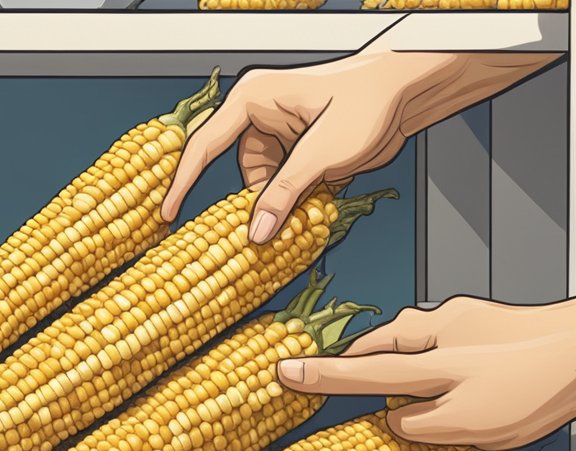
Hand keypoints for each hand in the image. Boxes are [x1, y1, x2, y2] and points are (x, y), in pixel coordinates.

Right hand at [160, 40, 558, 243]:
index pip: (203, 145)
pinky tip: (313, 204)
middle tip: (261, 231)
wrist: (407, 92)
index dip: (183, 183)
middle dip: (254, 202)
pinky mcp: (296, 147)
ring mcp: (278, 130)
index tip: (168, 215)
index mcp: (253, 99)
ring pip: (262, 182)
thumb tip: (257, 233)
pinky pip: (282, 181)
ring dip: (281, 202)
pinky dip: (295, 198)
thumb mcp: (322, 154)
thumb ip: (285, 194)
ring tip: (306, 207)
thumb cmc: (367, 103)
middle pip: (237, 171)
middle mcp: (259, 113)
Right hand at [276, 296, 575, 450]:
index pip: (357, 371)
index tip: (281, 373)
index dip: (317, 377)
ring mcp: (463, 321)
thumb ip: (420, 425)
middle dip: (356, 360)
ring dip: (396, 358)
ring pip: (410, 339)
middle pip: (379, 345)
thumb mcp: (469, 425)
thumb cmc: (537, 384)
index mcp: (424, 356)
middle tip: (334, 376)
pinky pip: (441, 340)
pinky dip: (430, 356)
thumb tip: (393, 422)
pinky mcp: (488, 324)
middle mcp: (436, 330)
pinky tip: (451, 376)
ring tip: (397, 386)